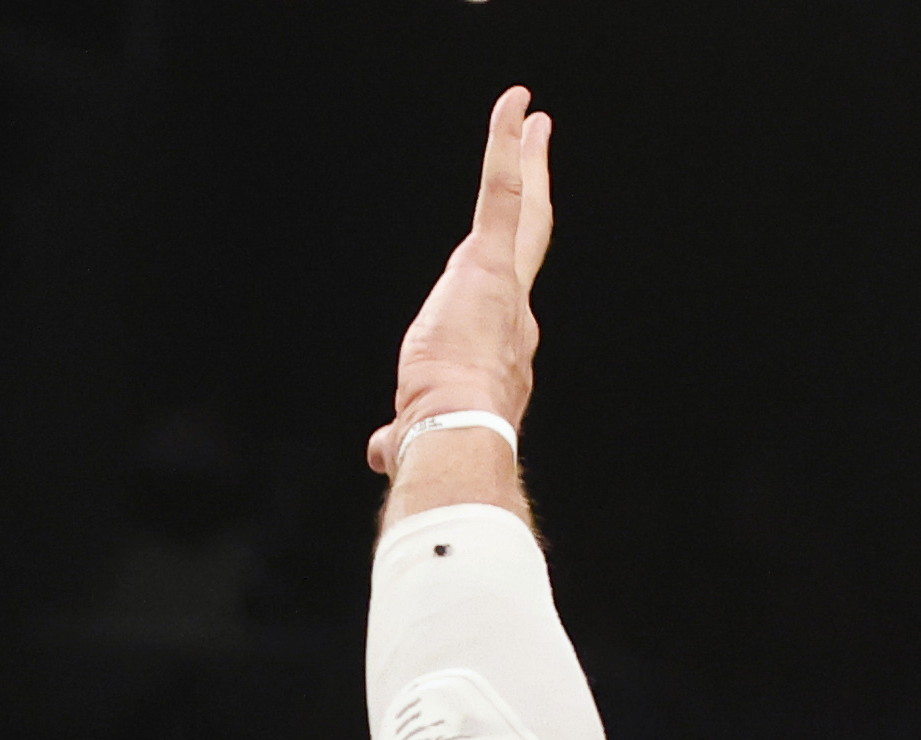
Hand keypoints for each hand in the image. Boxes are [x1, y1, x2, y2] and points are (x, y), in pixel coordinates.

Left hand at [364, 86, 554, 476]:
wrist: (458, 431)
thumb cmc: (439, 437)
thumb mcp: (413, 428)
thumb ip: (398, 431)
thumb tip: (381, 450)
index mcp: (499, 348)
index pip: (502, 298)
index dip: (507, 268)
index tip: (502, 248)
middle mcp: (515, 310)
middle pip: (529, 236)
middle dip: (537, 192)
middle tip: (539, 151)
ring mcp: (506, 280)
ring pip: (522, 206)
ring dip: (524, 157)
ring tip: (528, 118)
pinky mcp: (491, 259)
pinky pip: (502, 192)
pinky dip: (506, 147)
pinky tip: (515, 107)